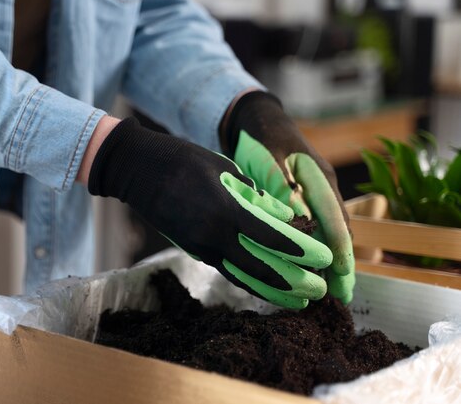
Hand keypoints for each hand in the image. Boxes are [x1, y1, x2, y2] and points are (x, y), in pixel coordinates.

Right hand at [88, 117, 333, 308]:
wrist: (139, 171)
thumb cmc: (184, 160)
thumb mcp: (225, 169)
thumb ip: (256, 197)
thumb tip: (285, 216)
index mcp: (226, 211)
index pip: (274, 238)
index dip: (302, 251)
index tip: (325, 259)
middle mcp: (214, 236)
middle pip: (262, 267)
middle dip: (294, 281)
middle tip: (320, 291)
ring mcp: (201, 247)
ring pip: (243, 277)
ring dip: (273, 292)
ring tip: (299, 303)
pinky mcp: (193, 250)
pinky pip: (227, 270)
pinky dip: (250, 282)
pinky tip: (266, 287)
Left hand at [222, 91, 354, 303]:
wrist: (259, 124)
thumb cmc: (262, 141)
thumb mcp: (269, 162)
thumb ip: (282, 190)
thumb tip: (299, 225)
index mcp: (319, 180)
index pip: (335, 221)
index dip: (340, 251)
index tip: (342, 277)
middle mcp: (323, 191)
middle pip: (337, 233)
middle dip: (341, 266)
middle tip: (341, 298)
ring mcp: (316, 196)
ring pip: (328, 234)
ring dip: (330, 262)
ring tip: (330, 293)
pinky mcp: (304, 201)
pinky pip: (314, 231)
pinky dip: (315, 251)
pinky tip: (309, 270)